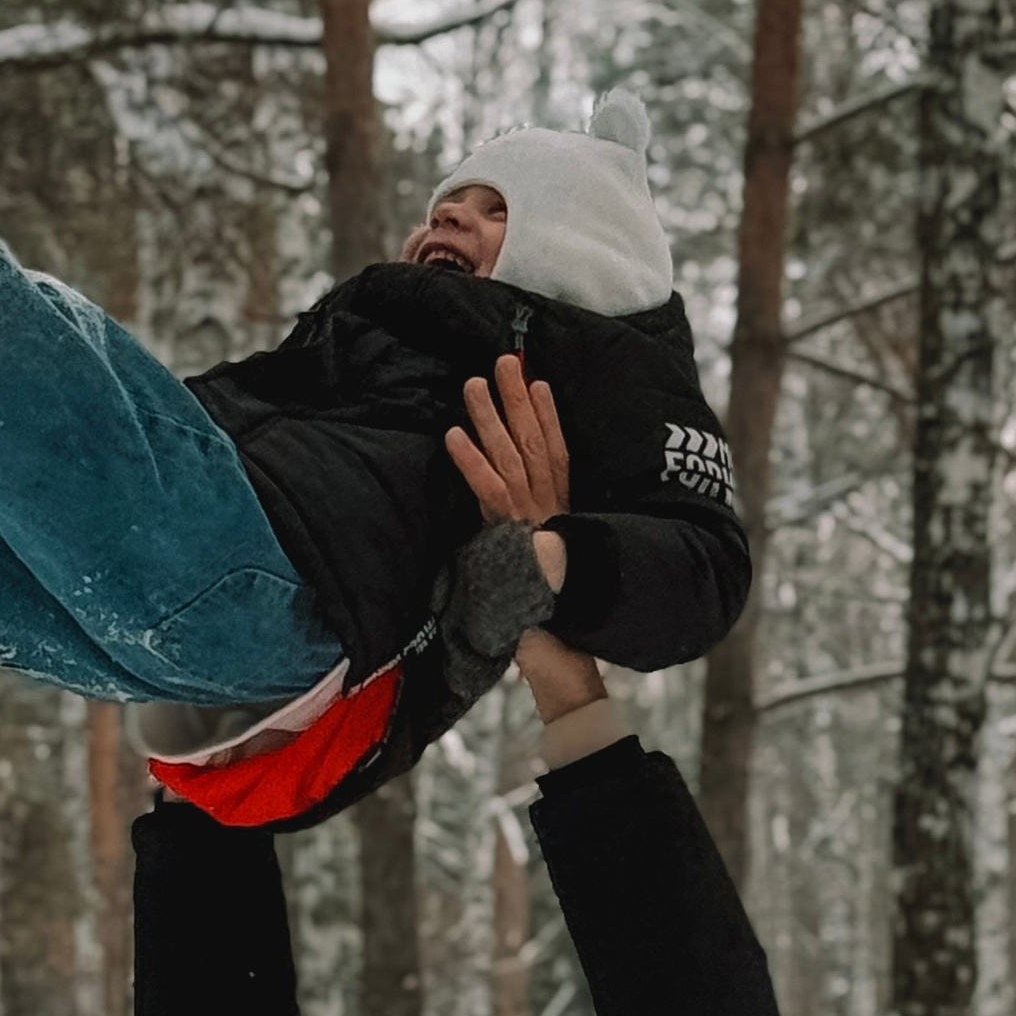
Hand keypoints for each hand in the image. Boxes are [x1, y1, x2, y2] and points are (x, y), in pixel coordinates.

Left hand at [444, 356, 599, 722]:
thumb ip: (538, 550)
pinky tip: (452, 435)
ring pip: (511, 459)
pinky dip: (470, 463)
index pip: (556, 456)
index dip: (547, 417)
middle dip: (518, 400)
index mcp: (562, 517)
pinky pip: (488, 493)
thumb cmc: (553, 622)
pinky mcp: (510, 539)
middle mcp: (550, 514)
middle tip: (504, 358)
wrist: (561, 658)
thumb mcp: (546, 575)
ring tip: (474, 382)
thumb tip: (534, 539)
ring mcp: (531, 524)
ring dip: (492, 417)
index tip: (536, 381)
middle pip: (534, 445)